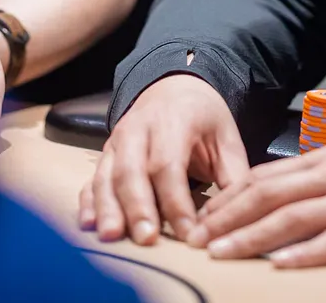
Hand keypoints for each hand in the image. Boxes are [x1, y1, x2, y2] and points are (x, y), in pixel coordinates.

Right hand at [80, 73, 249, 245]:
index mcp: (173, 121)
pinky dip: (88, 203)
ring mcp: (116, 142)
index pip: (169, 164)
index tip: (188, 233)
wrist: (174, 86)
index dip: (176, 201)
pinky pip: (91, 179)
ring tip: (113, 237)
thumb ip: (233, 175)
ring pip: (106, 176)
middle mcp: (138, 129)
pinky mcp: (104, 155)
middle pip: (132, 171)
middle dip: (138, 207)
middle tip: (147, 239)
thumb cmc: (203, 117)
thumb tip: (237, 217)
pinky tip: (88, 225)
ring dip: (108, 208)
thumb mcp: (226, 137)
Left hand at [192, 136, 325, 266]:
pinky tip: (280, 265)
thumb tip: (284, 189)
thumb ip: (323, 172)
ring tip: (223, 251)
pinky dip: (305, 254)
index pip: (268, 176)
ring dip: (252, 236)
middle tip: (199, 236)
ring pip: (293, 220)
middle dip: (230, 217)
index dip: (232, 194)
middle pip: (270, 196)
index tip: (206, 212)